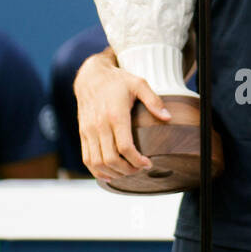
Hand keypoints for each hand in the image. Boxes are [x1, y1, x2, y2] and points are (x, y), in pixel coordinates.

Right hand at [75, 54, 171, 179]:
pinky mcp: (83, 134)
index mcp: (115, 115)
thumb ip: (154, 101)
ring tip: (127, 172)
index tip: (148, 163)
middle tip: (139, 169)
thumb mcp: (139, 83)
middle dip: (127, 170)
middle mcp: (99, 125)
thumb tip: (168, 117)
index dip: (137, 160)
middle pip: (111, 159)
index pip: (124, 147)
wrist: (91, 77)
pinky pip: (86, 159)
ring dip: (113, 173)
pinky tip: (109, 174)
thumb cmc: (117, 81)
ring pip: (97, 162)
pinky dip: (97, 171)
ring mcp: (89, 131)